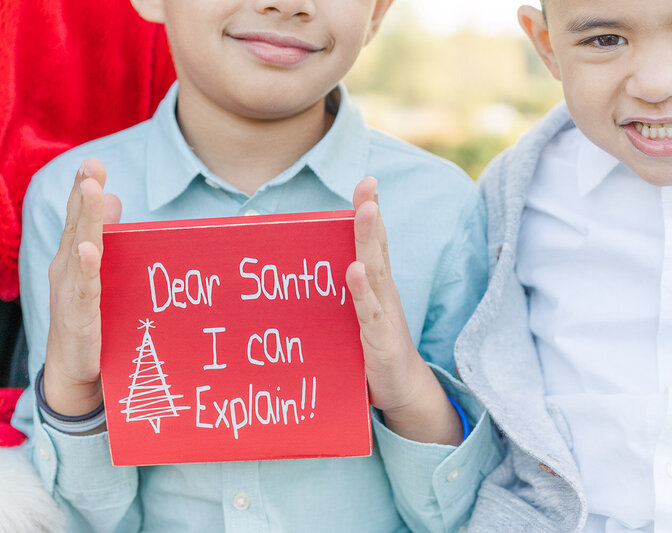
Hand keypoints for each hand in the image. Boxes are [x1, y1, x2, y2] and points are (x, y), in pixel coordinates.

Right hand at [44, 158, 122, 416]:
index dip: (82, 190)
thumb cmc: (88, 318)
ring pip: (78, 251)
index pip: (78, 218)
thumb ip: (104, 236)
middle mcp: (66, 270)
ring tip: (91, 191)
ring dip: (85, 220)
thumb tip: (114, 197)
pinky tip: (86, 249)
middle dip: (84, 195)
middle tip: (91, 167)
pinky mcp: (78, 319)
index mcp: (73, 258)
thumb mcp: (97, 272)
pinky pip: (83, 290)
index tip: (92, 163)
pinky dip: (85, 269)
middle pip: (76, 226)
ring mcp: (70, 293)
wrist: (73, 372)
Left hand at [346, 177, 462, 444]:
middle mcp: (384, 293)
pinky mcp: (380, 338)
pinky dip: (362, 290)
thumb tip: (298, 277)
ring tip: (366, 211)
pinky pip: (369, 311)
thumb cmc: (370, 349)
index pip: (375, 243)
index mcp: (376, 286)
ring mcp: (384, 314)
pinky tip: (355, 271)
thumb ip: (334, 294)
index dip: (371, 211)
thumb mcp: (352, 315)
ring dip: (369, 239)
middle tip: (368, 184)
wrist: (401, 390)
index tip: (367, 181)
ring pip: (376, 271)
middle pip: (377, 247)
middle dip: (371, 214)